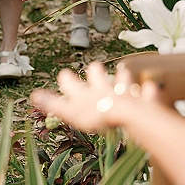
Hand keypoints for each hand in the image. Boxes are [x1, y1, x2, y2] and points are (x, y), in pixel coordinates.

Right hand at [30, 62, 152, 131]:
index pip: (70, 80)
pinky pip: (146, 94)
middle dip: (95, 71)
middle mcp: (103, 87)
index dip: (67, 79)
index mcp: (84, 92)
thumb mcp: (71, 112)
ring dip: (122, 77)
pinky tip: (151, 88)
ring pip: (122, 78)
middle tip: (95, 69)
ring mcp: (123, 92)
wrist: (128, 115)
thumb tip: (33, 95)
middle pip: (96, 73)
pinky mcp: (142, 101)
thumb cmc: (98, 116)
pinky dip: (148, 92)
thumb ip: (53, 104)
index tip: (64, 76)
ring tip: (123, 72)